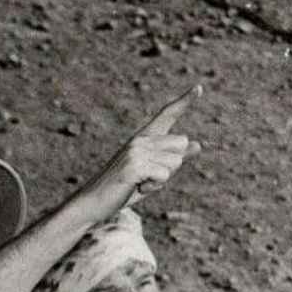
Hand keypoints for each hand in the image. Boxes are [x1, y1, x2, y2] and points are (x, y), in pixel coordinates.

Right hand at [90, 85, 201, 211]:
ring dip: (162, 179)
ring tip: (139, 183)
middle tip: (148, 176)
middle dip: (173, 164)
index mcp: (143, 138)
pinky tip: (136, 188)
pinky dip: (154, 186)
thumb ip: (172, 158)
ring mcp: (136, 151)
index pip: (167, 115)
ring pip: (175, 161)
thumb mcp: (151, 172)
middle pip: (181, 143)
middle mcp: (139, 140)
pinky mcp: (134, 165)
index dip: (184, 102)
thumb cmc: (122, 188)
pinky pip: (163, 174)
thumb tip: (198, 144)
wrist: (92, 203)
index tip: (199, 88)